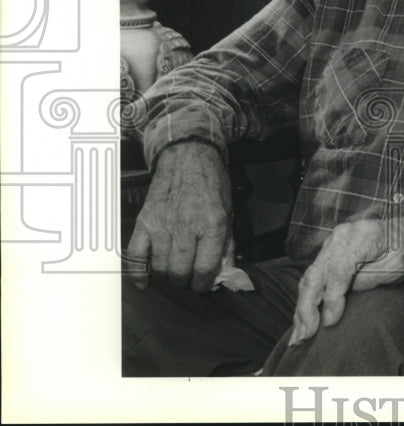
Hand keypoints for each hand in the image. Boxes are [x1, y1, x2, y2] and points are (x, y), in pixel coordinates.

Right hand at [125, 141, 231, 292]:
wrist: (188, 156)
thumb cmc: (211, 183)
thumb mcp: (229, 211)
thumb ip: (226, 244)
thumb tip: (223, 272)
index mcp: (212, 224)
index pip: (205, 268)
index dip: (204, 283)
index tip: (203, 284)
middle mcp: (186, 226)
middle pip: (180, 271)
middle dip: (185, 280)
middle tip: (188, 276)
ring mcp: (162, 225)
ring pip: (160, 267)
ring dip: (167, 274)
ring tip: (174, 270)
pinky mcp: (144, 222)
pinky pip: (136, 255)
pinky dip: (138, 273)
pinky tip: (144, 282)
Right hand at [289, 218, 403, 346]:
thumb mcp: (396, 266)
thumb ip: (369, 279)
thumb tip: (341, 297)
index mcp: (361, 236)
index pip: (339, 269)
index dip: (332, 297)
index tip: (330, 322)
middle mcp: (341, 236)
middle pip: (317, 273)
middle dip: (308, 307)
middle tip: (306, 335)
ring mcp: (332, 243)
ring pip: (310, 277)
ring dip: (302, 307)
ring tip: (300, 335)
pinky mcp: (328, 252)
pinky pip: (312, 276)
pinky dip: (306, 299)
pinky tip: (301, 319)